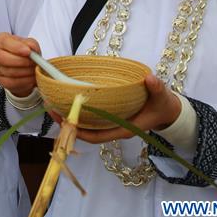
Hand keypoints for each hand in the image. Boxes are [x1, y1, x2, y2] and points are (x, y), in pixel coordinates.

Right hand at [0, 33, 39, 96]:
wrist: (21, 65)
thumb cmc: (22, 51)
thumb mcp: (29, 44)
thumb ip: (31, 44)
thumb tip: (32, 49)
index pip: (4, 42)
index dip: (16, 47)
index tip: (28, 51)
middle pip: (3, 58)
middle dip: (21, 61)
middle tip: (33, 63)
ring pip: (8, 71)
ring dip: (24, 72)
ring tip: (34, 70)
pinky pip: (10, 82)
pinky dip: (23, 81)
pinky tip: (31, 78)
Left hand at [62, 74, 181, 143]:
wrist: (166, 109)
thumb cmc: (162, 105)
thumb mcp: (162, 96)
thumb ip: (157, 88)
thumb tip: (150, 79)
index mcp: (124, 129)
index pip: (97, 136)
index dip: (79, 132)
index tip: (64, 122)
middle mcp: (114, 128)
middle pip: (87, 132)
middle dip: (68, 124)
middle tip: (51, 109)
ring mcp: (111, 123)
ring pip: (86, 126)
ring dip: (70, 117)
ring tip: (53, 104)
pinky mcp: (109, 116)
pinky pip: (90, 118)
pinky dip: (78, 111)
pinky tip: (68, 100)